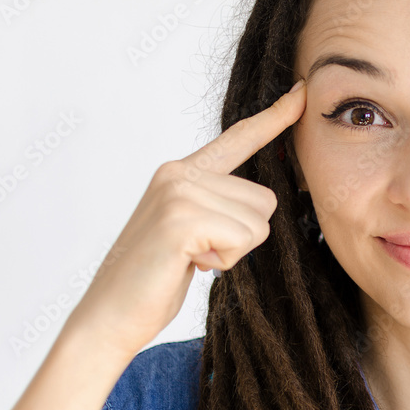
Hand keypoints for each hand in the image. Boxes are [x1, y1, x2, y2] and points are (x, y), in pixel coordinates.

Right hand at [64, 80, 306, 357]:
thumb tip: (260, 205)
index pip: (239, 138)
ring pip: (259, 222)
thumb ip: (219, 207)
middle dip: (244, 237)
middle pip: (265, 200)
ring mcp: (179, 192)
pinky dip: (227, 261)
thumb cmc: (154, 280)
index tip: (301, 92)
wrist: (109, 316)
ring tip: (192, 259)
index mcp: (182, 172)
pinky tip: (190, 265)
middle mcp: (179, 172)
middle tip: (199, 253)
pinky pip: (245, 239)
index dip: (274, 118)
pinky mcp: (182, 219)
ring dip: (235, 252)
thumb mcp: (193, 232)